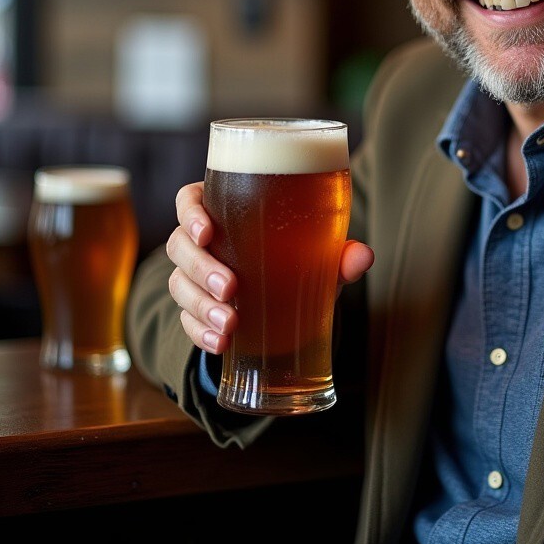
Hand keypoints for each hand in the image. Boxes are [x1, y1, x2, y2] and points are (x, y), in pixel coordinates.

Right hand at [166, 181, 374, 354]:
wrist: (291, 306)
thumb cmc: (299, 260)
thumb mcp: (319, 255)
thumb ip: (339, 254)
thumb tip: (363, 257)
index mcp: (226, 210)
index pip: (190, 200)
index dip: (190, 213)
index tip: (207, 231)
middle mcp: (203, 241)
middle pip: (180, 244)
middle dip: (201, 268)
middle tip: (230, 287)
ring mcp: (194, 277)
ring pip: (179, 284)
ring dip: (200, 306)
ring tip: (230, 323)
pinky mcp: (195, 310)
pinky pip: (184, 320)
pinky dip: (199, 333)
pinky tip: (220, 343)